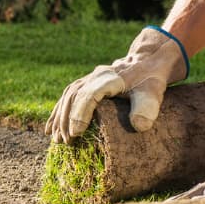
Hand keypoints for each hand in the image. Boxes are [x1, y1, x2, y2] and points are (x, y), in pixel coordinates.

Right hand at [46, 26, 188, 143]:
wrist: (148, 61)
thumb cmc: (150, 79)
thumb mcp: (153, 92)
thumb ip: (148, 107)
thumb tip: (140, 126)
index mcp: (110, 78)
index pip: (89, 95)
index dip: (81, 113)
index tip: (76, 133)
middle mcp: (96, 76)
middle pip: (74, 96)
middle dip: (66, 120)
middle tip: (66, 142)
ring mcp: (89, 79)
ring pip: (68, 96)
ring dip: (60, 118)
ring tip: (56, 139)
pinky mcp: (87, 83)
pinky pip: (68, 97)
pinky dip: (59, 112)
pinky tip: (51, 128)